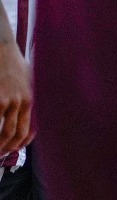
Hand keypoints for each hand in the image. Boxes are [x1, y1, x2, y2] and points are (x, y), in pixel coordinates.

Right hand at [0, 39, 29, 154]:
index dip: (21, 144)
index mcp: (32, 100)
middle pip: (16, 135)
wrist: (2, 50)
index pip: (29, 129)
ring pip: (4, 133)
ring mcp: (9, 101)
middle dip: (6, 148)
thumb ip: (26, 100)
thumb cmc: (12, 66)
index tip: (13, 149)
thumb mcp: (28, 81)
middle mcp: (23, 102)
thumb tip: (28, 119)